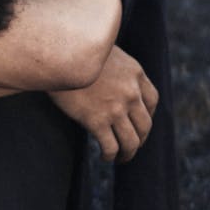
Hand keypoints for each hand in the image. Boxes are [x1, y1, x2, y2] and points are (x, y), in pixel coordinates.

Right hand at [49, 46, 158, 162]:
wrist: (58, 55)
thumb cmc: (74, 50)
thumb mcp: (104, 52)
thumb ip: (114, 68)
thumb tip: (108, 80)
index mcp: (135, 73)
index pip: (152, 100)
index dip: (148, 115)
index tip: (140, 123)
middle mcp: (131, 93)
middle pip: (145, 125)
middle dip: (140, 139)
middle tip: (132, 146)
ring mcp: (116, 108)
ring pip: (131, 141)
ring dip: (128, 154)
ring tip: (121, 159)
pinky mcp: (97, 121)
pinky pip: (111, 146)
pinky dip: (110, 155)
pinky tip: (104, 157)